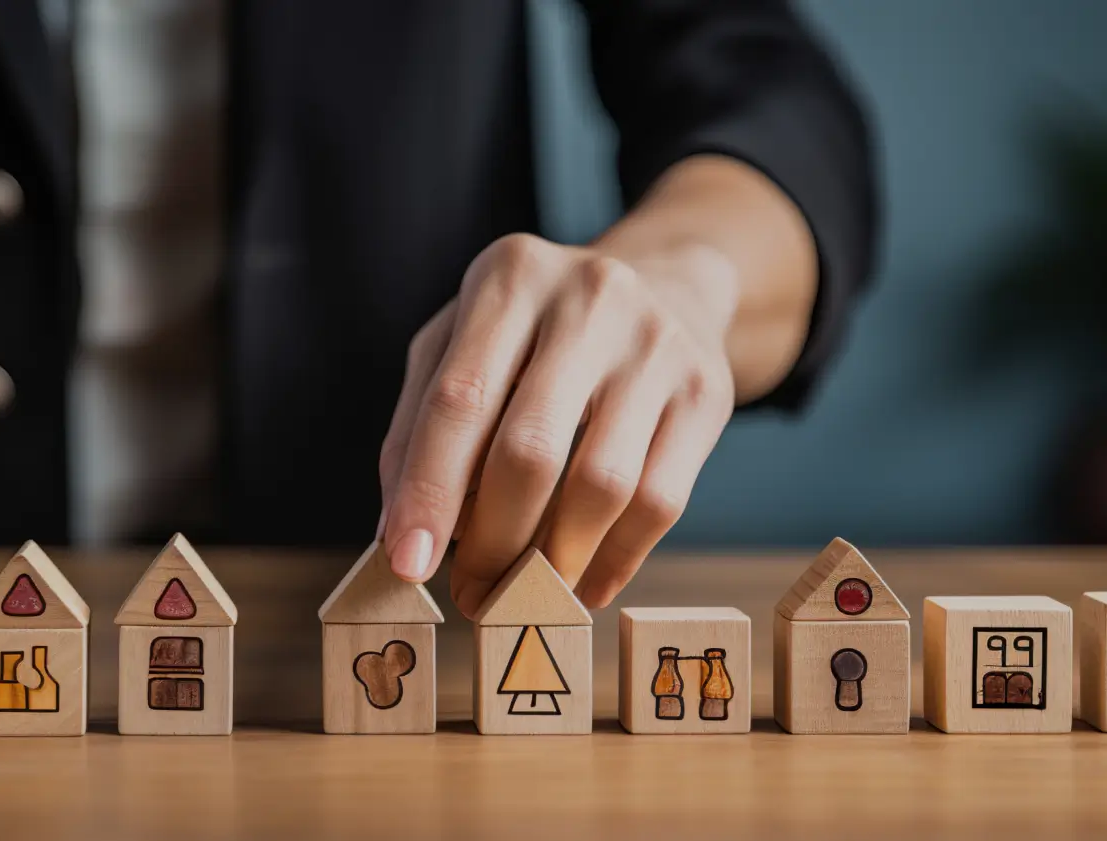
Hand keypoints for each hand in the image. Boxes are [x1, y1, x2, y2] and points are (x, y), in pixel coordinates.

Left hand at [378, 232, 738, 616]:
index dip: (429, 491)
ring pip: (601, 485)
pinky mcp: (708, 391)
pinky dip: (616, 560)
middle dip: (492, 542)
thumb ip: (418, 428)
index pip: (459, 401)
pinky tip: (585, 585)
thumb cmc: (536, 331)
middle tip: (473, 597)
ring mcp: (657, 343)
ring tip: (526, 595)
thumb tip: (398, 537)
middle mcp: (589, 299)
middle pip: (531, 450)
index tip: (407, 565)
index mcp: (510, 279)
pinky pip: (661, 501)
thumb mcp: (462, 345)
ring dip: (554, 560)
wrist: (665, 285)